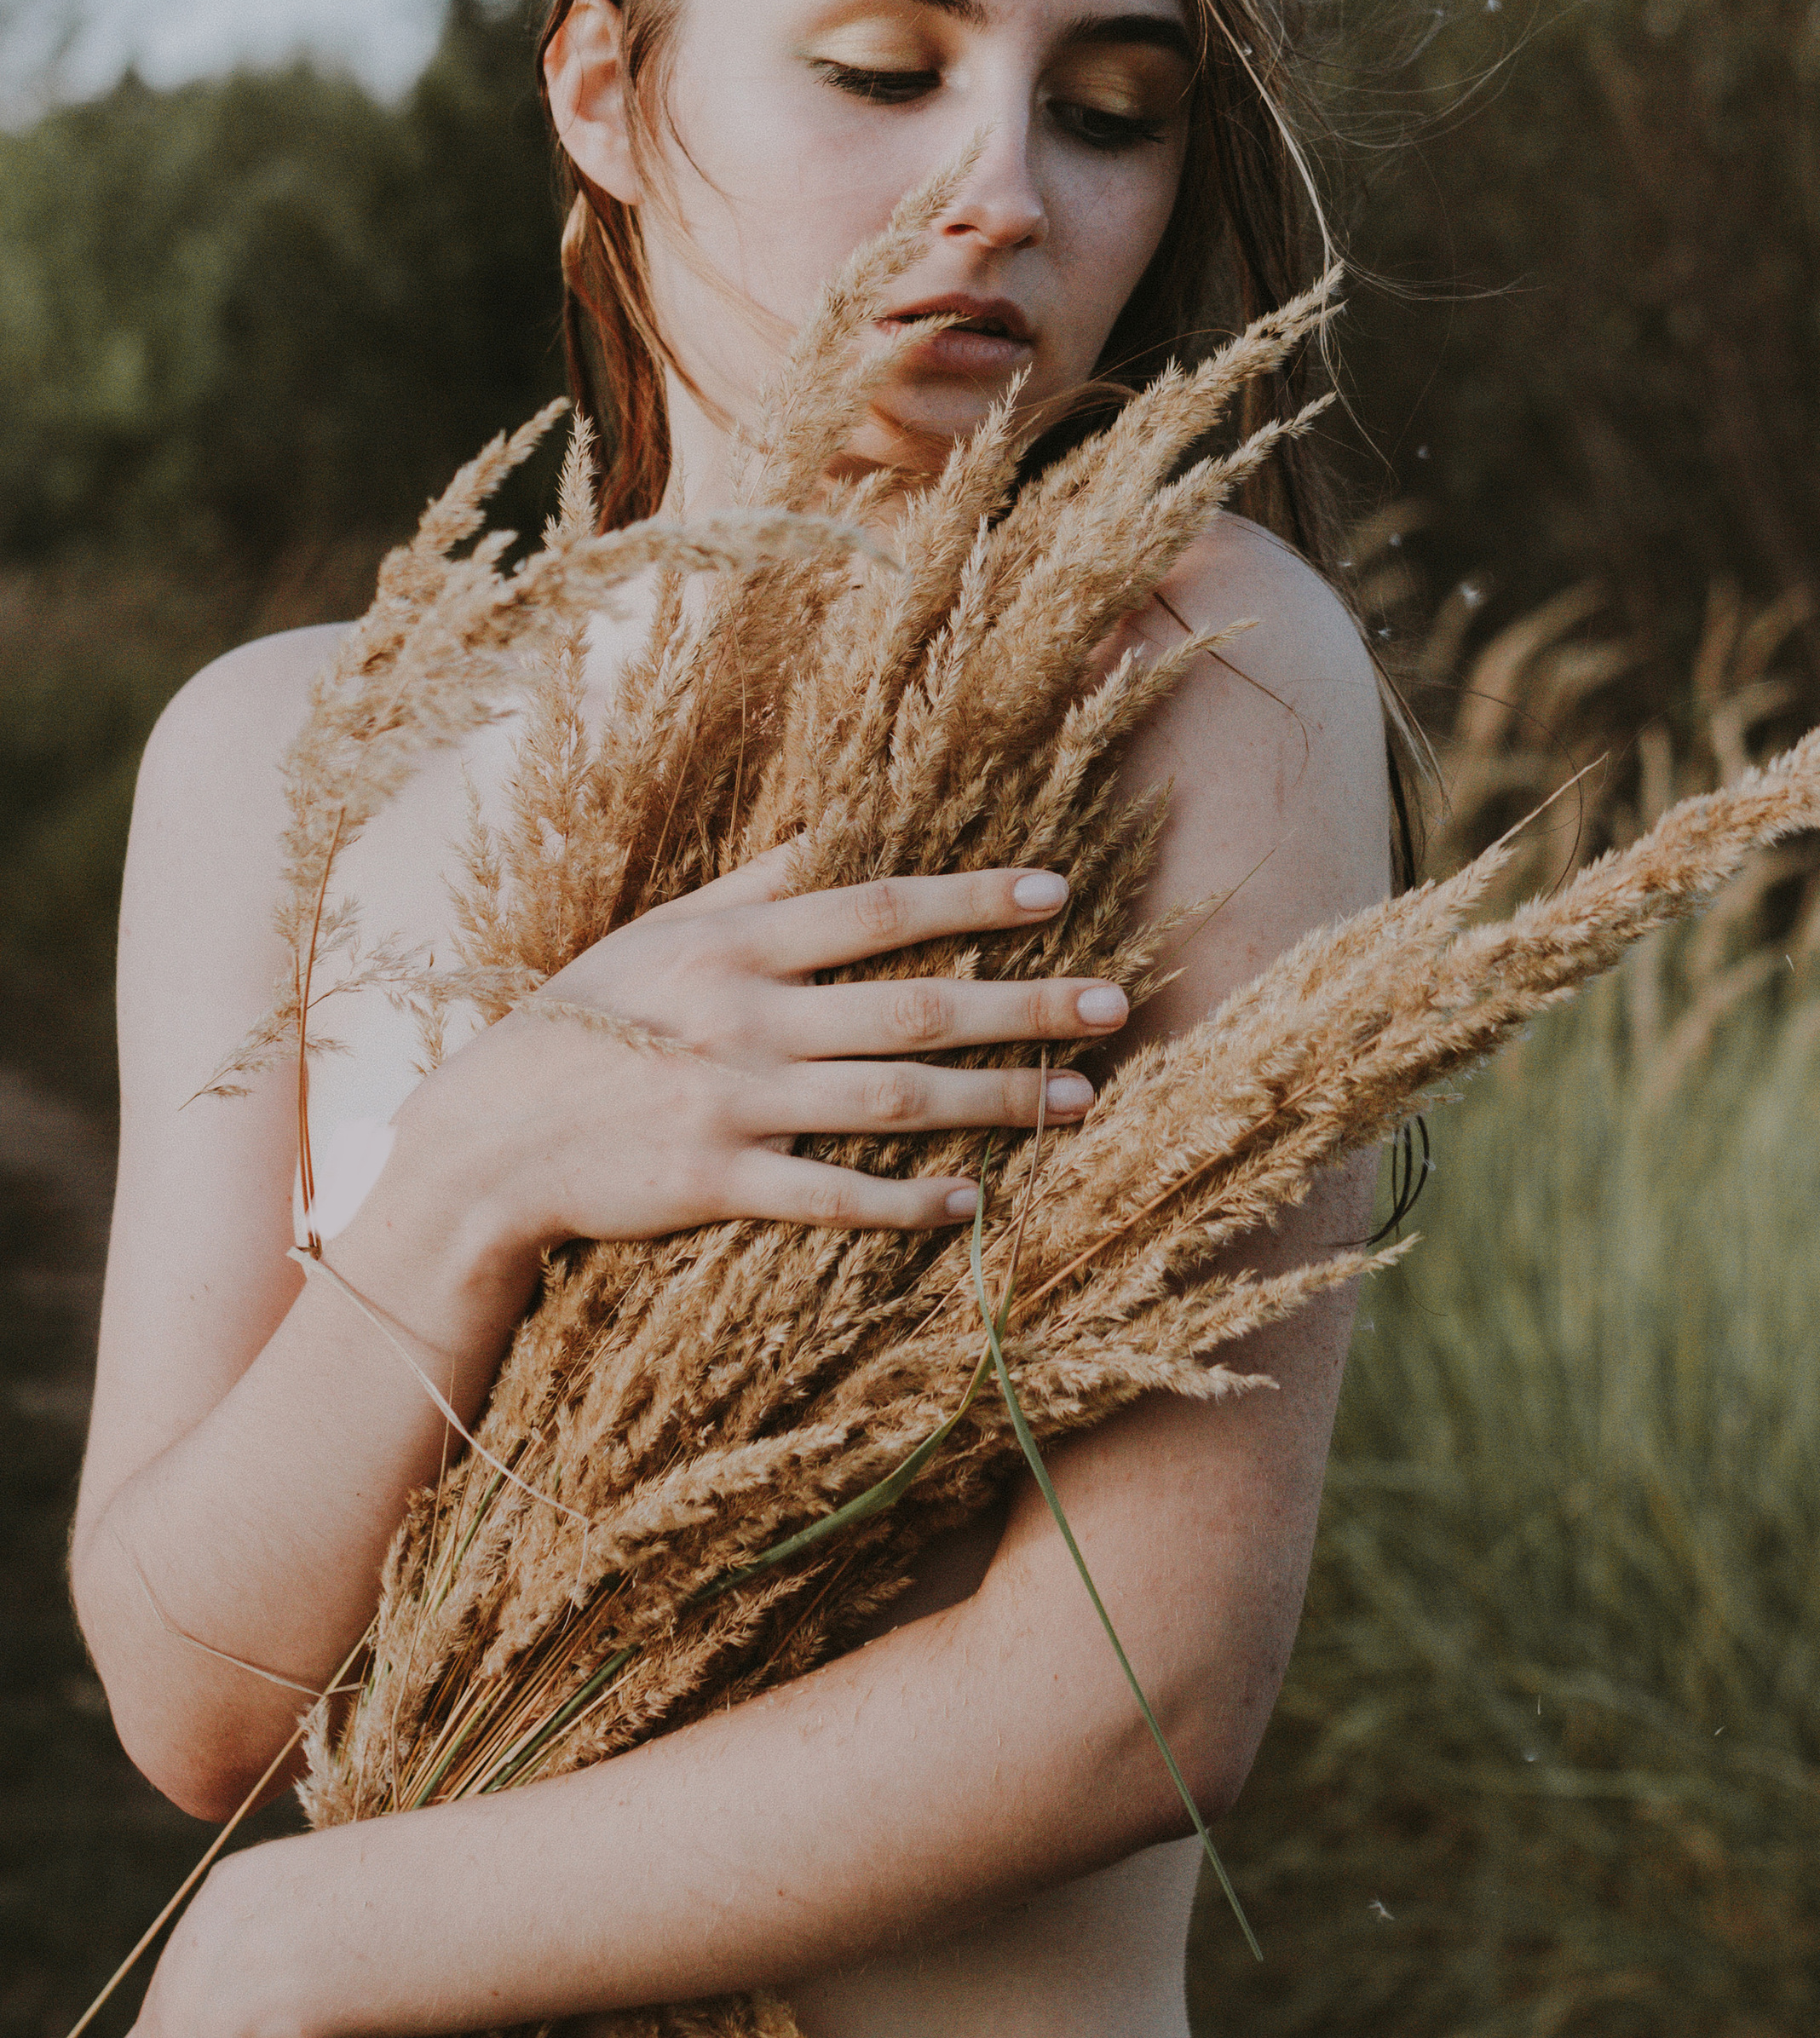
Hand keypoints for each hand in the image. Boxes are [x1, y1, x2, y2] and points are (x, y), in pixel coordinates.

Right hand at [367, 849, 1126, 1286]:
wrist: (486, 1138)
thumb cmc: (578, 1024)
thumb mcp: (655, 934)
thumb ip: (750, 890)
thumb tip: (829, 835)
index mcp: (734, 945)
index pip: (879, 909)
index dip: (972, 897)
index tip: (1057, 889)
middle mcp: (744, 1018)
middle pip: (913, 1006)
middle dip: (1023, 1004)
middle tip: (1114, 1004)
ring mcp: (732, 1102)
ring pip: (893, 1101)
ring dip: (994, 1101)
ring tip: (1078, 1100)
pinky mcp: (715, 1183)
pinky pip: (829, 1195)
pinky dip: (904, 1201)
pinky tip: (972, 1201)